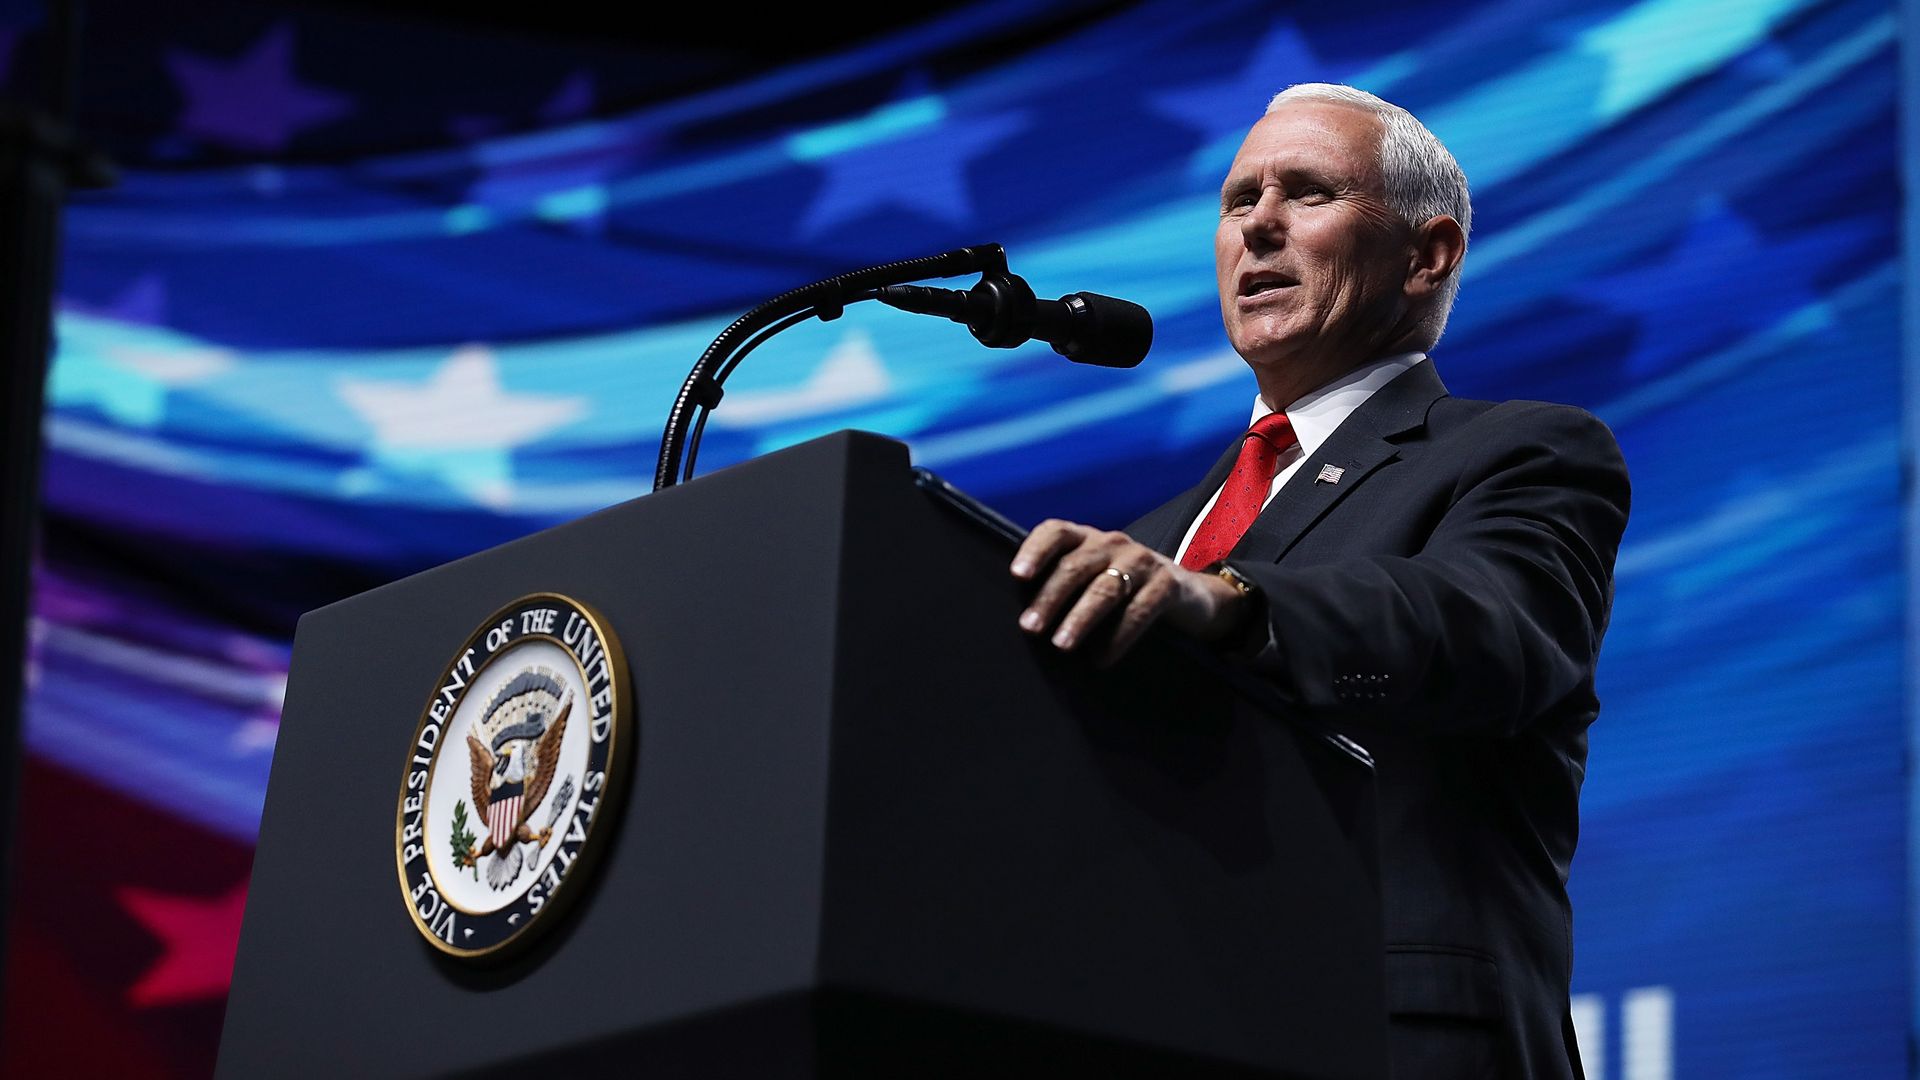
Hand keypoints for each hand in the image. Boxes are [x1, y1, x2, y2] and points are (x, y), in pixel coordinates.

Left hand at [1009, 520, 1248, 664]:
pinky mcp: (1168, 583)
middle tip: (1030, 628)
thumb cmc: (1122, 590)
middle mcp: (1113, 543)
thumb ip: (1062, 585)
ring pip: (1105, 588)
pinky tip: (1102, 658)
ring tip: (1062, 645)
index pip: (1056, 532)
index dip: (1035, 550)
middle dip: (1050, 598)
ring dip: (1080, 618)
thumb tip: (1022, 620)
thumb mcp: (1093, 577)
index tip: (1017, 576)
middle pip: (1076, 566)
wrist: (1188, 595)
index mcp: (1087, 538)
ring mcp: (1142, 561)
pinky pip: (1141, 609)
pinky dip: (1120, 635)